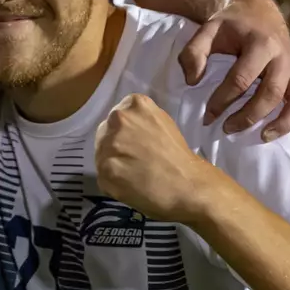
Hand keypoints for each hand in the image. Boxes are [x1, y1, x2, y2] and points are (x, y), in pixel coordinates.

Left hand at [94, 94, 220, 224]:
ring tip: (134, 176)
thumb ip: (141, 122)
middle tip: (133, 161)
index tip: (135, 144)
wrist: (187, 185)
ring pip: (102, 155)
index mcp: (134, 104)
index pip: (119, 117)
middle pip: (106, 133)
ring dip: (113, 165)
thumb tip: (128, 132)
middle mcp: (117, 119)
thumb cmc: (180, 157)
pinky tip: (131, 186)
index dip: (126, 133)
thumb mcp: (162, 122)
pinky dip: (113, 184)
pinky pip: (103, 177)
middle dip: (116, 146)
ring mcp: (108, 145)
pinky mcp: (103, 170)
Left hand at [179, 0, 289, 148]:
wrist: (257, 10)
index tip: (207, 116)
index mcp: (260, 43)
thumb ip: (194, 53)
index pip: (241, 79)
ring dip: (283, 123)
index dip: (222, 100)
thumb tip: (192, 81)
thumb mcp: (207, 30)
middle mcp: (282, 57)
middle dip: (249, 115)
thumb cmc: (230, 24)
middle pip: (271, 93)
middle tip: (227, 128)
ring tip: (262, 138)